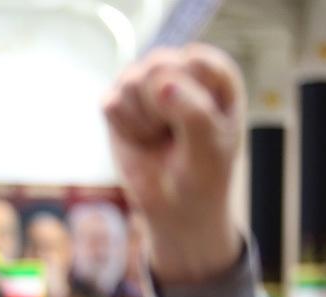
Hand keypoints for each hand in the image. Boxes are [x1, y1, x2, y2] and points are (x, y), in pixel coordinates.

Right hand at [102, 44, 243, 283]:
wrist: (176, 206)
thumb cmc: (203, 172)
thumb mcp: (210, 145)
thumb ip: (193, 111)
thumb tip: (162, 84)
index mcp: (214, 74)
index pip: (197, 61)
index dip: (192, 96)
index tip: (201, 123)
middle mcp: (179, 71)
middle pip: (158, 65)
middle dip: (161, 106)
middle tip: (174, 132)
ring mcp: (145, 86)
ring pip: (131, 81)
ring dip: (143, 120)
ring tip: (158, 137)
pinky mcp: (118, 104)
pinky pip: (111, 102)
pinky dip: (124, 128)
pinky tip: (140, 139)